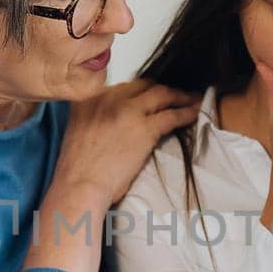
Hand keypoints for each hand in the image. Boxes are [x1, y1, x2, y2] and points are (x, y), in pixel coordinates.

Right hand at [54, 78, 202, 205]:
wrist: (78, 186)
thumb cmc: (76, 171)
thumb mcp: (78, 132)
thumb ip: (94, 119)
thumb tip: (113, 124)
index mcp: (89, 99)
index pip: (122, 87)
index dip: (139, 92)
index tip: (149, 97)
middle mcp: (107, 98)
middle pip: (143, 85)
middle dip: (160, 89)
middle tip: (174, 95)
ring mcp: (127, 111)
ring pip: (161, 94)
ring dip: (179, 96)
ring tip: (191, 100)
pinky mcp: (144, 128)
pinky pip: (172, 115)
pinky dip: (186, 112)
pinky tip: (195, 113)